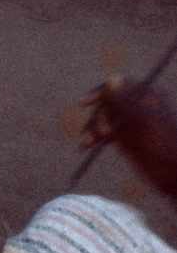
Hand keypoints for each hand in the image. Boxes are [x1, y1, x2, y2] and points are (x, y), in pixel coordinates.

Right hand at [81, 78, 176, 197]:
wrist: (174, 174)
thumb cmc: (162, 146)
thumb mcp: (142, 121)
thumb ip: (125, 100)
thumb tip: (112, 78)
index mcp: (147, 96)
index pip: (118, 84)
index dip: (100, 93)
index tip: (84, 104)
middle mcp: (139, 105)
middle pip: (108, 102)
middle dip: (98, 117)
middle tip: (97, 135)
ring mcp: (132, 121)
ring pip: (105, 117)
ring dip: (93, 128)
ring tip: (86, 144)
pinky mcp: (128, 136)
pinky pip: (107, 131)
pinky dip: (96, 137)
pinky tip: (87, 145)